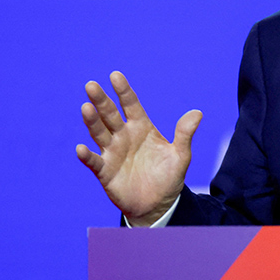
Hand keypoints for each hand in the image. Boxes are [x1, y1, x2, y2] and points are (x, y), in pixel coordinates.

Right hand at [75, 71, 201, 225]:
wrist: (159, 204)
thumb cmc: (169, 176)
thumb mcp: (181, 155)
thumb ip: (184, 134)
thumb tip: (198, 112)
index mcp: (142, 128)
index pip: (130, 105)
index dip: (123, 91)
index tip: (115, 75)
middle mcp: (124, 136)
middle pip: (110, 115)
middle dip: (101, 100)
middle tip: (91, 85)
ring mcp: (113, 152)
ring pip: (99, 133)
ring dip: (92, 121)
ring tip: (86, 107)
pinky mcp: (105, 171)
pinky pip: (94, 161)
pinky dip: (87, 155)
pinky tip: (81, 148)